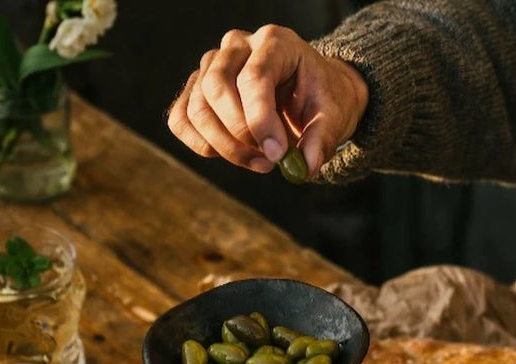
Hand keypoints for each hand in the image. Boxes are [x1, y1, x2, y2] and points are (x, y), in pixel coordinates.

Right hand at [167, 24, 368, 176]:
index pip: (253, 78)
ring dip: (225, 147)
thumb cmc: (322, 100)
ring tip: (259, 163)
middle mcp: (237, 46)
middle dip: (239, 135)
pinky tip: (231, 156)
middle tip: (268, 162)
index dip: (261, 121)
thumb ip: (321, 141)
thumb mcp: (334, 117)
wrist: (312, 95)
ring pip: (197, 108)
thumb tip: (304, 168)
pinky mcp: (198, 90)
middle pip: (215, 87)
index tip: (278, 156)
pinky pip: (181, 119)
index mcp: (274, 42)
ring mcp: (213, 66)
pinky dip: (201, 144)